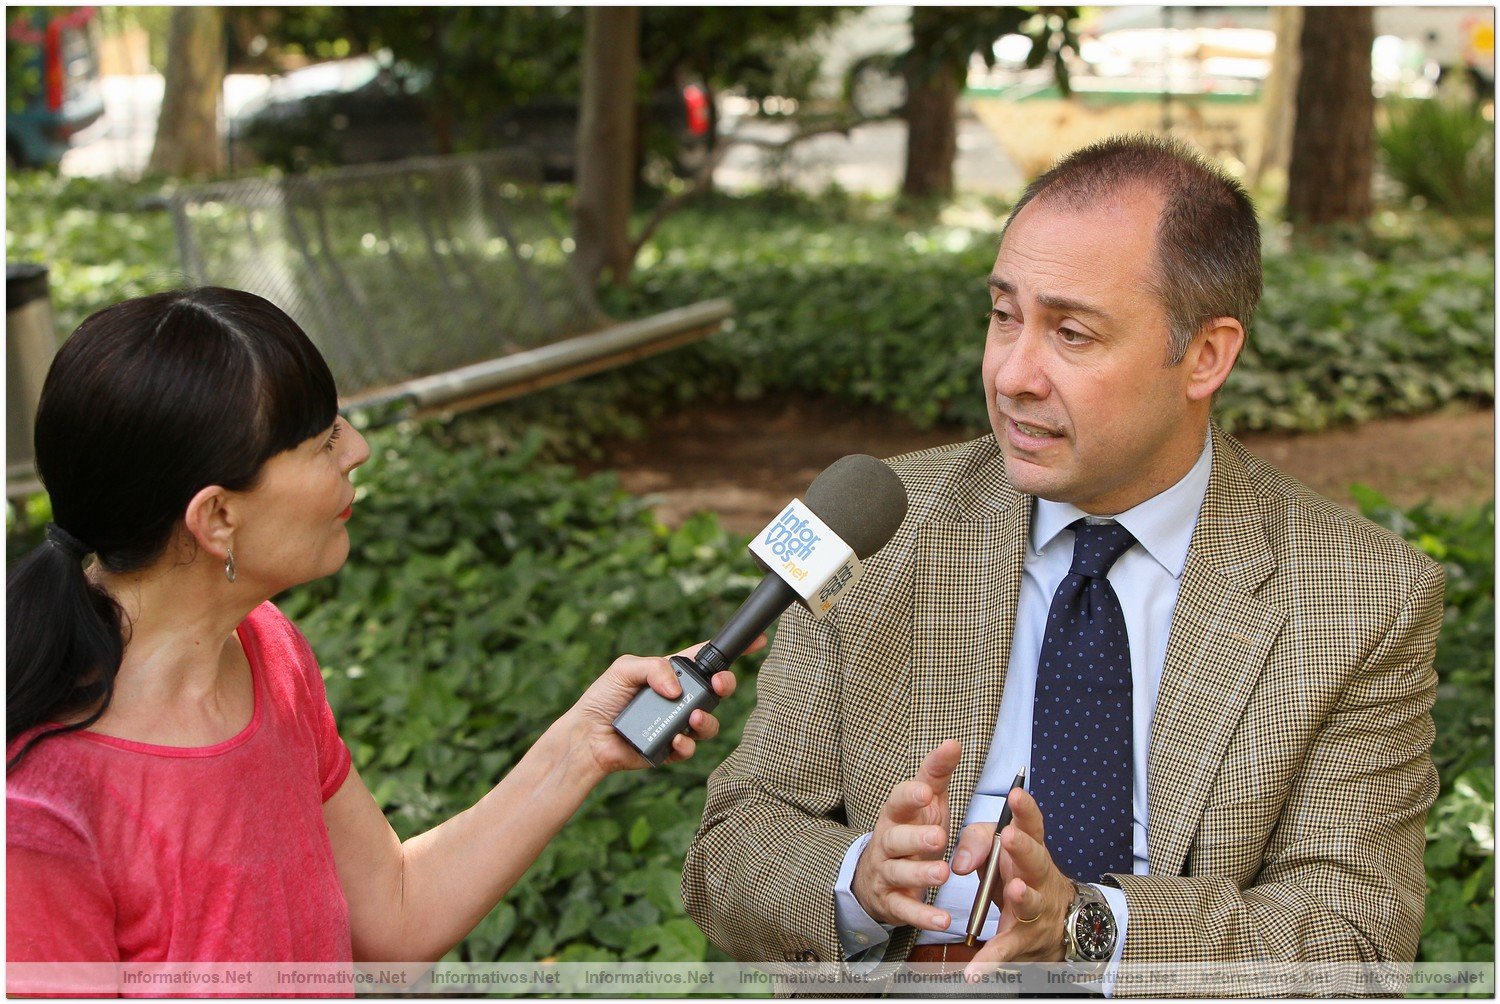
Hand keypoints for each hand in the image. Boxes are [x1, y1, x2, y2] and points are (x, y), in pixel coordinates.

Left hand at [569, 636, 762, 774]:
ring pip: (708, 721)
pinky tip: (675, 740)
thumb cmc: (604, 698)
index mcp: (672, 674)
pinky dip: (686, 744)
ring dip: (706, 719)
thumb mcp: (625, 668)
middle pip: (716, 691)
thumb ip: (654, 668)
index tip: (756, 641)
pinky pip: (690, 747)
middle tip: (718, 685)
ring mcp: (677, 723)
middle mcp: (679, 698)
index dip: (731, 651)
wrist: (587, 736)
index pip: (706, 659)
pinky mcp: (670, 748)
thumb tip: (677, 688)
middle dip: (725, 686)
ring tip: (690, 718)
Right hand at [851, 739, 961, 929]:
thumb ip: (937, 774)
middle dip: (915, 838)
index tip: (926, 790)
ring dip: (920, 874)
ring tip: (943, 874)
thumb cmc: (910, 831)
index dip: (910, 796)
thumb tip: (953, 742)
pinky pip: (905, 910)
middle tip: (939, 837)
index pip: (898, 802)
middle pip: (895, 839)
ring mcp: (886, 873)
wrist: (876, 876)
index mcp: (896, 816)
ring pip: (899, 873)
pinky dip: (924, 916)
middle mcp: (886, 843)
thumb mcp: (925, 803)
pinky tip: (944, 921)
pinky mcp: (891, 902)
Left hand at [949, 786, 1074, 980]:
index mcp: (1031, 850)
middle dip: (1024, 848)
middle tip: (1011, 836)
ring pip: (1031, 902)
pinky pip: (1006, 949)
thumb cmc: (1019, 875)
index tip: (1016, 793)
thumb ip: (976, 844)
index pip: (1032, 826)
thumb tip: (957, 860)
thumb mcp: (999, 853)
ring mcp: (1036, 909)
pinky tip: (974, 970)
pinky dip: (990, 960)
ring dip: (1023, 897)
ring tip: (1015, 891)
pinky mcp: (1023, 940)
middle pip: (1035, 860)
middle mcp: (1039, 877)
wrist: (1056, 923)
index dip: (1025, 810)